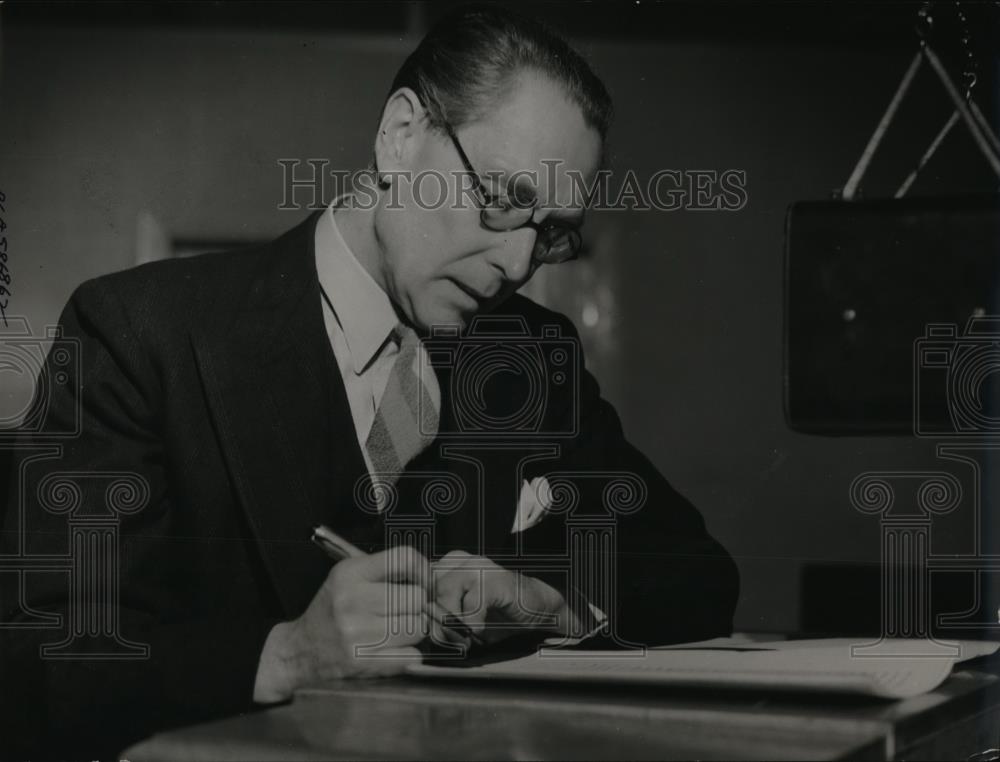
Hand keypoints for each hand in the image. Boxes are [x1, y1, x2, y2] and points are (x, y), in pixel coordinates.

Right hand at [253, 545, 462, 702]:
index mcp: (350, 573)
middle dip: (416, 607)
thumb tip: (431, 577)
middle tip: (402, 612)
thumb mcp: (347, 578)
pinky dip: (407, 654)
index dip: (423, 571)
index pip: (404, 559)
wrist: (297, 652)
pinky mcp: (364, 663)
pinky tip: (388, 650)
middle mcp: (353, 601)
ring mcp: (358, 634)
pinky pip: (412, 655)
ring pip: (418, 628)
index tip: (423, 582)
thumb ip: (386, 572)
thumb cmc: (330, 613)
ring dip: (413, 632)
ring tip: (392, 632)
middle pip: (417, 597)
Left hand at [432, 550, 582, 643]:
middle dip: (436, 623)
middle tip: (452, 642)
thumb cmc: (497, 617)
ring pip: (445, 594)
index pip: (416, 588)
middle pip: (427, 592)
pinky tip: (481, 630)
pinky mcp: (494, 578)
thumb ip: (438, 621)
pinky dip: (473, 624)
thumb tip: (423, 630)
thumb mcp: (460, 621)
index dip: (421, 614)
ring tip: (466, 638)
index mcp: (445, 567)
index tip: (434, 634)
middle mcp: (458, 560)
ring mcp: (477, 565)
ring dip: (453, 624)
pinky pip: (472, 605)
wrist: (537, 610)